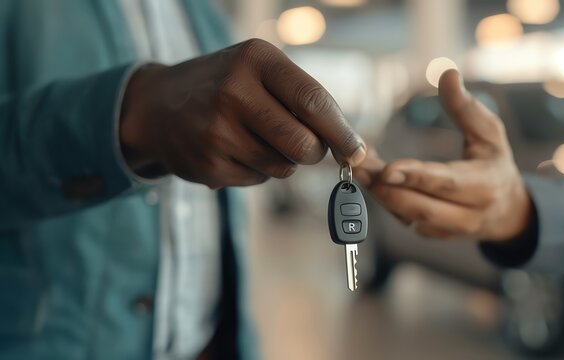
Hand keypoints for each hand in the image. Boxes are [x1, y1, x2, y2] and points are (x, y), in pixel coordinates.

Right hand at [119, 39, 365, 187]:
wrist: (158, 107)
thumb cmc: (224, 86)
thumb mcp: (258, 71)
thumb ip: (303, 99)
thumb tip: (352, 144)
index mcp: (254, 60)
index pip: (313, 101)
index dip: (342, 132)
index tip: (358, 151)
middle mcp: (233, 93)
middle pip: (303, 144)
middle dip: (315, 152)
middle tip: (307, 144)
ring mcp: (217, 133)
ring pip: (283, 167)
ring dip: (283, 159)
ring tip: (255, 137)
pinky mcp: (208, 166)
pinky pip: (259, 181)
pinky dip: (257, 170)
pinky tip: (235, 150)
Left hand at [355, 70, 530, 241]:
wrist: (505, 210)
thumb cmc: (493, 163)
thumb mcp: (489, 133)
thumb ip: (466, 106)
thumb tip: (447, 73)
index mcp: (483, 187)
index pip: (445, 183)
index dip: (415, 177)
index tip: (387, 169)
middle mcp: (465, 215)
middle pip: (418, 205)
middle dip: (385, 186)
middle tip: (357, 163)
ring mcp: (445, 230)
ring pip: (405, 215)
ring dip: (378, 192)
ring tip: (357, 166)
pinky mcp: (429, 235)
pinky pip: (401, 218)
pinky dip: (383, 197)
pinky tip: (368, 176)